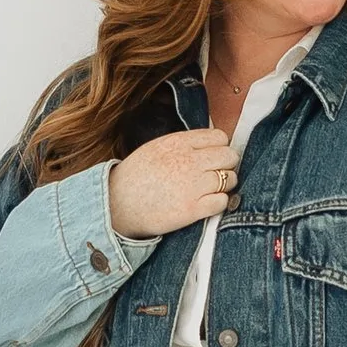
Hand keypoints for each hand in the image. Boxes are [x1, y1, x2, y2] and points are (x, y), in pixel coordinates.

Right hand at [107, 129, 238, 241]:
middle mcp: (189, 161)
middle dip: (226, 165)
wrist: (117, 205)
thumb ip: (182, 143)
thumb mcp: (156, 148)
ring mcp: (192, 185)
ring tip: (210, 190)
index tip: (213, 157)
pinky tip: (207, 204)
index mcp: (178, 143)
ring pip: (230, 179)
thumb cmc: (135, 177)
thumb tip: (209, 143)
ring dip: (224, 185)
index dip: (220, 147)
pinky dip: (219, 203)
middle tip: (215, 174)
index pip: (219, 137)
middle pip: (230, 156)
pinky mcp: (193, 209)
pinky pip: (222, 201)